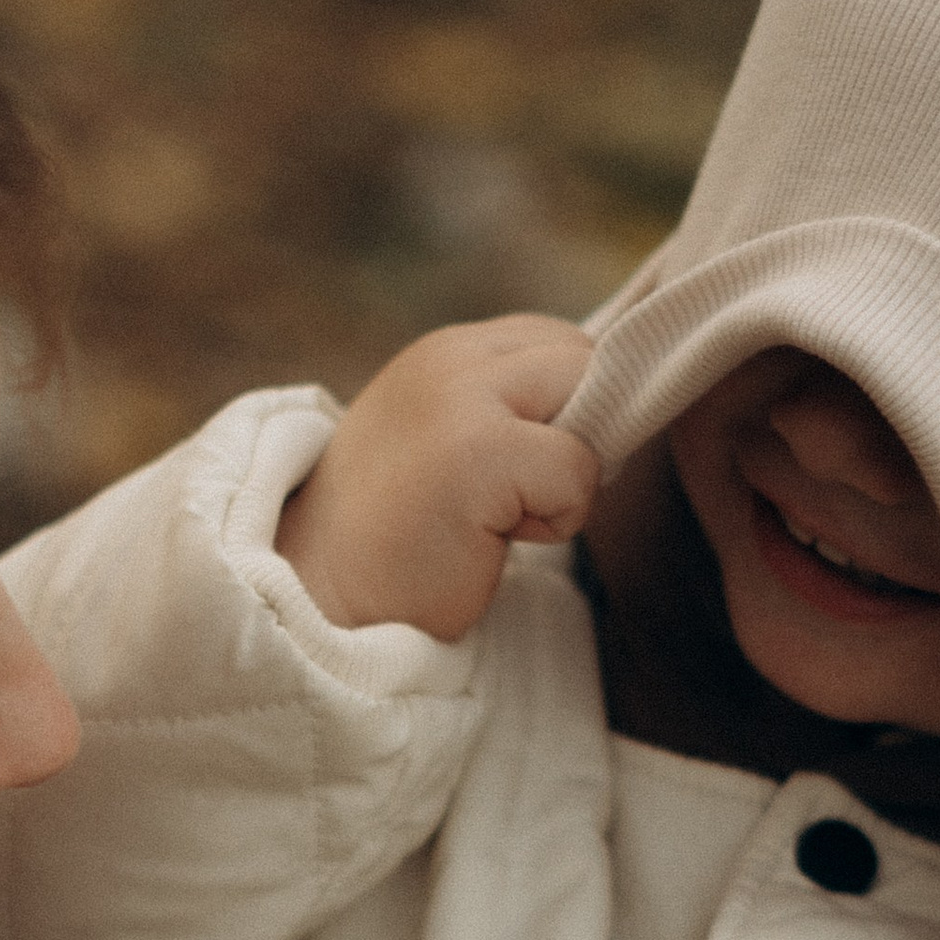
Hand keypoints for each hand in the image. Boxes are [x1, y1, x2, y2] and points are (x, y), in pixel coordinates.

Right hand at [277, 315, 598, 641]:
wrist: (325, 600)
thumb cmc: (400, 540)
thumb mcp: (449, 443)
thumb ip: (510, 408)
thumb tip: (614, 404)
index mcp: (446, 353)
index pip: (558, 339)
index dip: (571, 405)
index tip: (524, 469)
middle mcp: (450, 358)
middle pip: (585, 357)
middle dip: (583, 430)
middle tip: (521, 496)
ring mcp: (457, 397)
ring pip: (592, 400)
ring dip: (571, 474)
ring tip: (503, 515)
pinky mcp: (474, 451)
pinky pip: (577, 470)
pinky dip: (559, 517)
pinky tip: (495, 538)